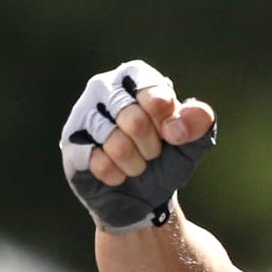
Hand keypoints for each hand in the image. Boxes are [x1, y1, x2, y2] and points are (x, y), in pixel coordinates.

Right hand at [59, 60, 216, 232]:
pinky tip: (117, 173)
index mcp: (135, 76)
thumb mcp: (193, 141)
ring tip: (135, 164)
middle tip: (152, 152)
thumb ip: (200, 122)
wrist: (146, 195)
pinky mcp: (71, 144)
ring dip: (136, 164)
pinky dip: (117, 176)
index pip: (154, 92)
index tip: (172, 134)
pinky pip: (98, 162)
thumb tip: (176, 126)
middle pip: (134, 119)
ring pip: (115, 144)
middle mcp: (103, 87)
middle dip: (152, 147)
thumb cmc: (168, 157)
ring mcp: (82, 114)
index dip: (167, 122)